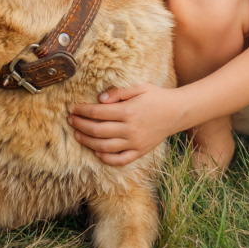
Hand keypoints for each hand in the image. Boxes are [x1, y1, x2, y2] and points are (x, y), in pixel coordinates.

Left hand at [68, 82, 183, 165]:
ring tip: (77, 135)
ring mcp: (135, 143)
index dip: (83, 110)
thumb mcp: (139, 87)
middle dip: (80, 126)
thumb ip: (119, 92)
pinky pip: (120, 159)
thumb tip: (100, 99)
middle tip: (71, 121)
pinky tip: (97, 151)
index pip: (98, 112)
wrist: (177, 112)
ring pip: (105, 147)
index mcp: (128, 111)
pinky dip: (106, 158)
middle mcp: (130, 129)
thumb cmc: (157, 96)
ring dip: (88, 142)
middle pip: (98, 130)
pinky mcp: (140, 152)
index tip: (72, 108)